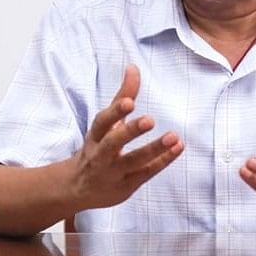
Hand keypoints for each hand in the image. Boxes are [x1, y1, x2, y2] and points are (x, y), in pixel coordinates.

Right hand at [70, 64, 182, 209]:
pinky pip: (146, 173)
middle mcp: (101, 155)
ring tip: (173, 136)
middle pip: (113, 143)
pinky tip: (177, 148)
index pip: (103, 122)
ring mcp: (113, 172)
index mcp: (95, 135)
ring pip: (133, 161)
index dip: (115, 112)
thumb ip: (122, 97)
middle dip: (130, 131)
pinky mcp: (127, 185)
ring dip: (154, 149)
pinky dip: (162, 161)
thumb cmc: (97, 147)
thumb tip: (133, 67)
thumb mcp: (106, 123)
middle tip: (150, 120)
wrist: (78, 188)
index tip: (129, 102)